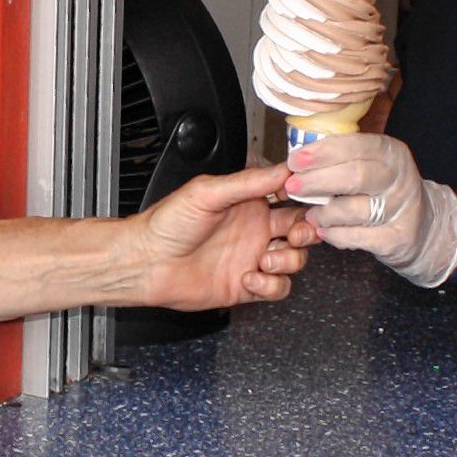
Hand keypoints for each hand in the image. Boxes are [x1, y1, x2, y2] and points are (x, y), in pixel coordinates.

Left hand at [125, 163, 317, 308]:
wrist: (145, 263)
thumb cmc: (166, 224)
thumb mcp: (207, 192)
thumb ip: (249, 182)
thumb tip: (284, 168)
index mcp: (248, 203)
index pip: (290, 197)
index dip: (306, 200)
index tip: (311, 202)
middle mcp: (255, 230)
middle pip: (301, 229)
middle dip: (307, 232)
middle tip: (296, 235)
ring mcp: (252, 258)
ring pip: (294, 260)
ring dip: (288, 261)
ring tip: (265, 260)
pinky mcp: (248, 286)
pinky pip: (277, 288)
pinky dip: (271, 285)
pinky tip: (250, 278)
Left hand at [288, 134, 456, 287]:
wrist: (423, 226)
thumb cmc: (384, 191)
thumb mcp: (373, 165)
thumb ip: (343, 159)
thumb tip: (298, 157)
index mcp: (391, 152)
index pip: (355, 146)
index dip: (322, 153)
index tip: (295, 160)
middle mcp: (399, 178)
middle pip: (355, 176)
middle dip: (318, 180)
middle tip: (292, 186)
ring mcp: (401, 209)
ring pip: (355, 209)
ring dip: (324, 212)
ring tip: (310, 215)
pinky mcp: (397, 237)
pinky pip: (358, 236)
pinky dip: (335, 234)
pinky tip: (324, 230)